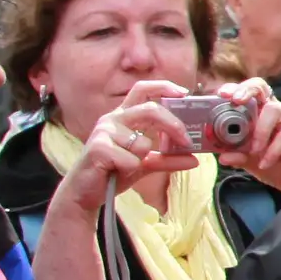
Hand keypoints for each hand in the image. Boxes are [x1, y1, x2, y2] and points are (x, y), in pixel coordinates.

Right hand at [62, 85, 198, 209]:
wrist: (85, 192)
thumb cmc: (112, 172)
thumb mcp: (145, 164)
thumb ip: (167, 159)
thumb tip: (195, 159)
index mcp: (123, 117)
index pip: (142, 89)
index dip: (163, 87)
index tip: (184, 93)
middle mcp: (113, 119)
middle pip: (150, 110)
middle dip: (172, 125)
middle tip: (186, 141)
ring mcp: (104, 132)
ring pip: (143, 143)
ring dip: (141, 159)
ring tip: (124, 166)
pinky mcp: (98, 148)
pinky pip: (132, 160)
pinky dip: (130, 170)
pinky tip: (115, 171)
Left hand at [221, 78, 280, 198]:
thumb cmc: (274, 166)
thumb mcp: (249, 162)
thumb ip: (237, 156)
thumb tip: (222, 156)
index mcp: (259, 113)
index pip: (246, 94)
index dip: (235, 89)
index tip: (222, 94)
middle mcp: (274, 110)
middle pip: (262, 87)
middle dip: (247, 90)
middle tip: (237, 100)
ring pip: (274, 109)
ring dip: (260, 131)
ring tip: (254, 151)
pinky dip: (273, 149)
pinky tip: (266, 163)